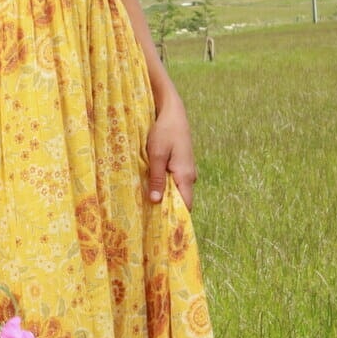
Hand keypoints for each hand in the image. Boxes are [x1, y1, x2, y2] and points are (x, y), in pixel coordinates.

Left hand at [146, 93, 196, 210]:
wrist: (172, 110)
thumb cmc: (164, 131)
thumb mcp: (156, 155)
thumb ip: (156, 178)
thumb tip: (155, 201)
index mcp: (186, 176)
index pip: (186, 206)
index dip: (175, 217)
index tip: (160, 226)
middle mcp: (190, 175)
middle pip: (181, 199)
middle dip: (166, 208)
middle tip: (148, 217)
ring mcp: (187, 169)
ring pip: (177, 189)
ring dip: (164, 195)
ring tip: (146, 203)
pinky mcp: (181, 163)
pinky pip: (175, 180)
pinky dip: (164, 185)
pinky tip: (151, 186)